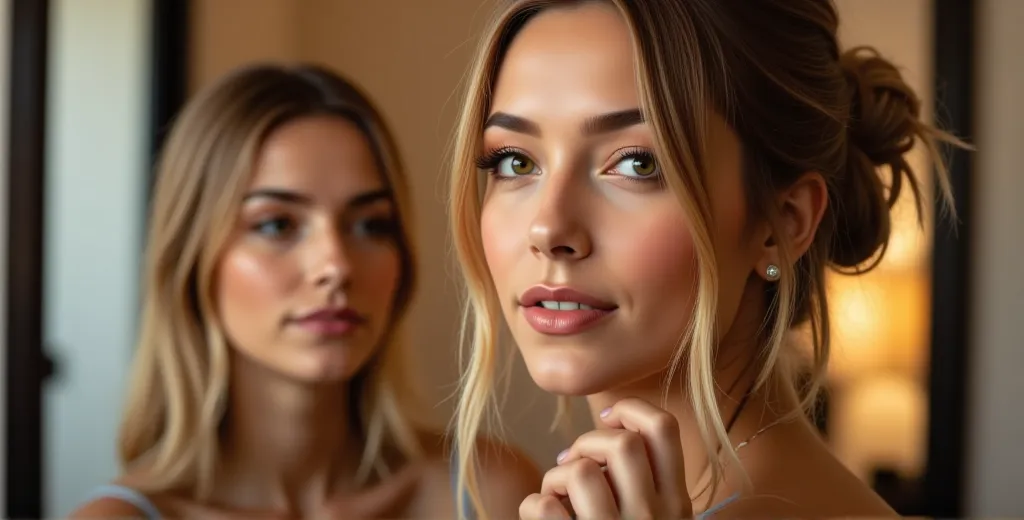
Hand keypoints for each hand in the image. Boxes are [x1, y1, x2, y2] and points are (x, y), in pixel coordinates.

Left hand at [519, 397, 692, 519]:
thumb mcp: (656, 519)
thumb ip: (643, 480)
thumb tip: (608, 426)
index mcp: (677, 506)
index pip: (664, 428)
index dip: (629, 409)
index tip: (607, 418)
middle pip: (621, 444)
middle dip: (586, 442)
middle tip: (575, 463)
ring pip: (579, 472)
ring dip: (556, 476)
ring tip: (557, 495)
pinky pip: (543, 506)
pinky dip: (533, 504)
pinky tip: (542, 517)